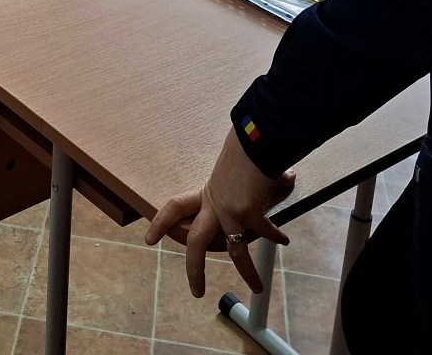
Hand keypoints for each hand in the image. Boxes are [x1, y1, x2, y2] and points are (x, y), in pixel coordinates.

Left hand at [145, 131, 294, 296]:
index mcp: (206, 193)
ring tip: (257, 288)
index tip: (149, 239)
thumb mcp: (233, 167)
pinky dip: (275, 236)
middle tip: (197, 291)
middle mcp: (213, 205)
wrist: (254, 140)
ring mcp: (229, 211)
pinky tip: (283, 240)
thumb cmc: (246, 147)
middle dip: (195, 270)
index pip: (175, 207)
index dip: (161, 223)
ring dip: (247, 272)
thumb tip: (268, 177)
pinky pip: (263, 232)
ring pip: (234, 251)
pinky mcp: (247, 213)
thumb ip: (242, 180)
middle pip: (195, 243)